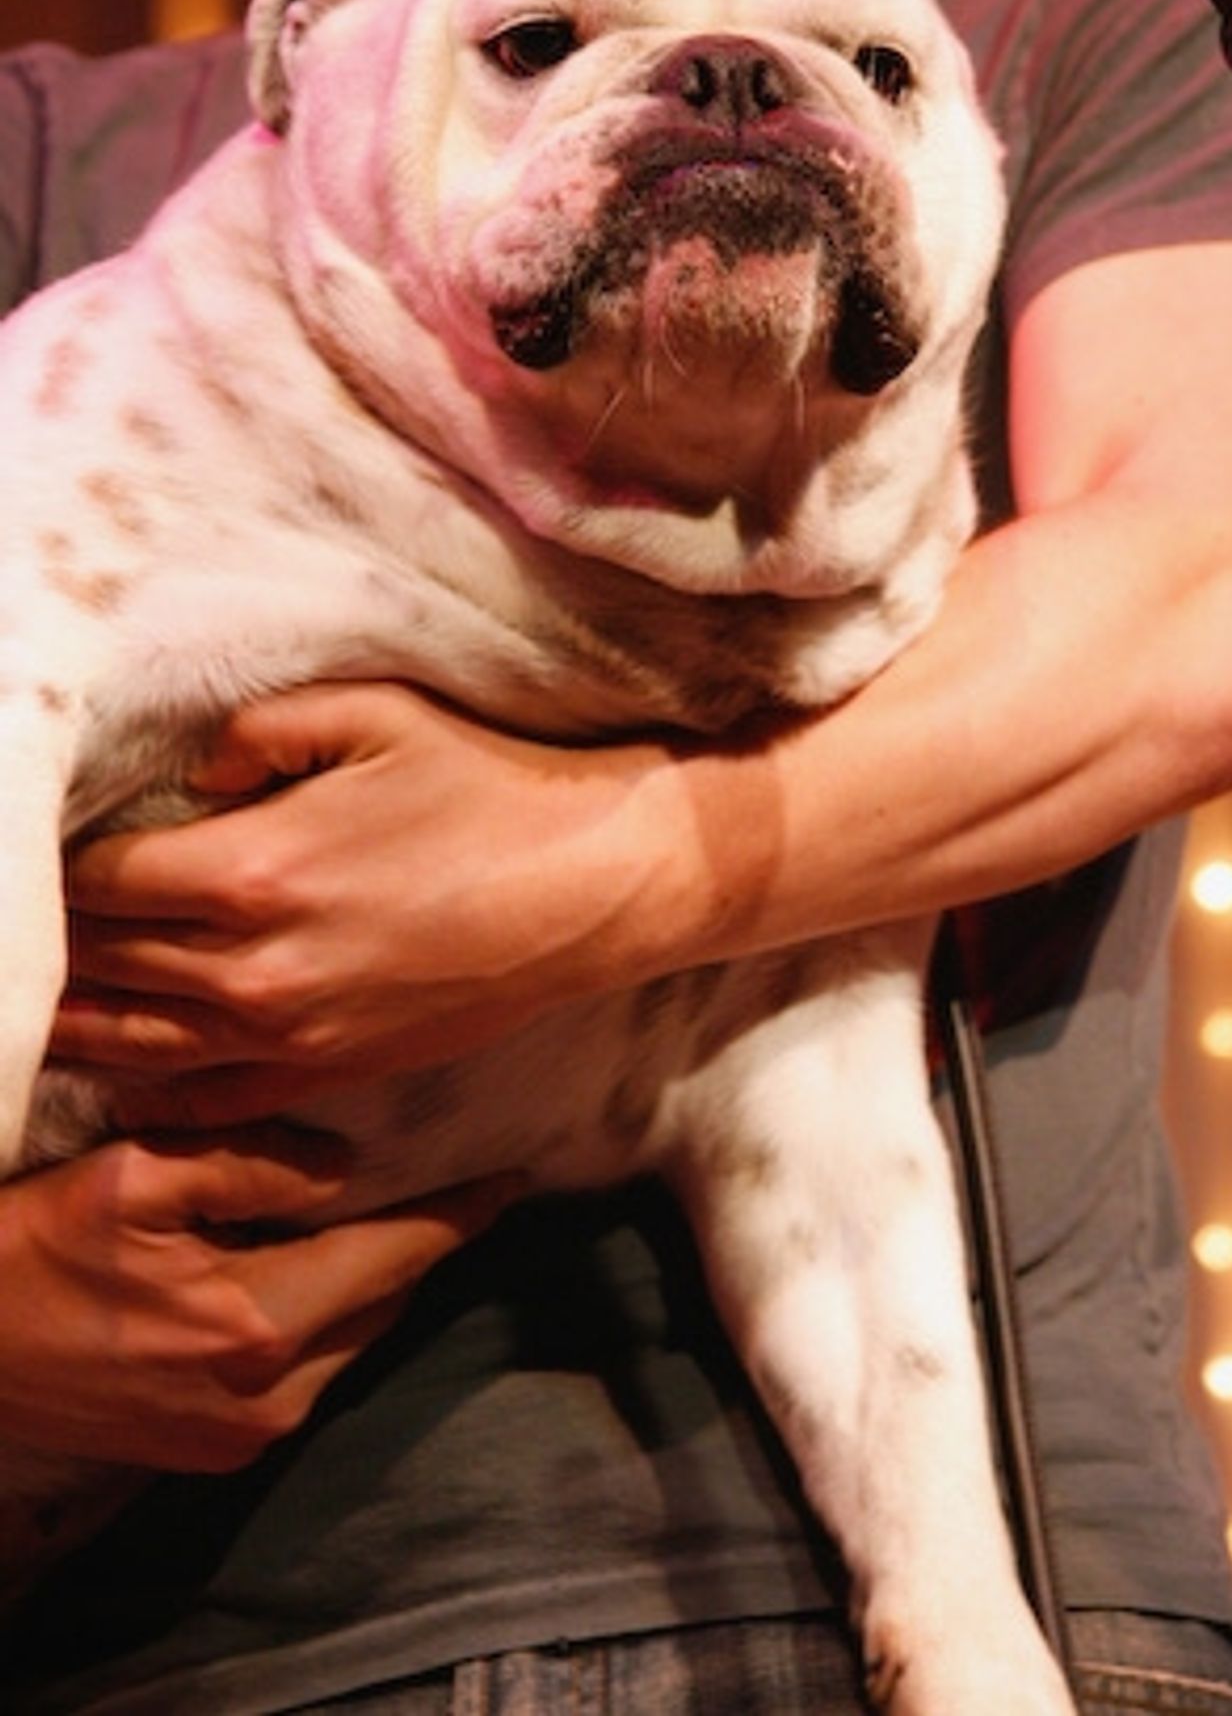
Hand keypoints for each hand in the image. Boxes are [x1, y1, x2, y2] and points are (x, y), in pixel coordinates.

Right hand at [0, 1130, 519, 1469]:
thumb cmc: (37, 1249)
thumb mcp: (136, 1176)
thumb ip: (251, 1166)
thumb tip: (342, 1168)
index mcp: (256, 1324)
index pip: (393, 1258)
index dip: (458, 1216)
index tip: (512, 1180)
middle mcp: (266, 1396)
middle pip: (382, 1304)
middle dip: (417, 1244)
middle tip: (450, 1185)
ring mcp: (242, 1436)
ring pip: (350, 1342)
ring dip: (370, 1283)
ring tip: (385, 1218)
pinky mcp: (216, 1451)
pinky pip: (308, 1375)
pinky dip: (326, 1321)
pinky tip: (311, 1272)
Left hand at [59, 682, 712, 1123]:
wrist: (592, 886)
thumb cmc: (488, 786)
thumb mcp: (374, 713)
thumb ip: (256, 733)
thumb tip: (192, 776)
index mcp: (253, 869)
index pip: (100, 882)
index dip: (56, 870)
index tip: (37, 853)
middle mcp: (255, 967)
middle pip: (103, 964)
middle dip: (52, 943)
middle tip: (26, 928)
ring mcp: (292, 1032)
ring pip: (135, 1043)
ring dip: (73, 1023)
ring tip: (33, 1007)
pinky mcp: (331, 1069)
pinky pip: (206, 1099)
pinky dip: (146, 1091)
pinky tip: (115, 1076)